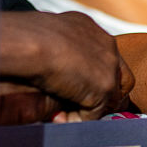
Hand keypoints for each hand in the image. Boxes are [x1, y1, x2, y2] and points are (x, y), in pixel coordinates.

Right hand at [0, 11, 132, 120]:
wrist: (32, 41)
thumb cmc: (27, 35)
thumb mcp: (48, 31)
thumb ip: (58, 44)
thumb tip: (49, 58)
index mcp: (89, 28)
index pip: (105, 56)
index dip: (93, 73)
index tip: (76, 83)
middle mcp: (106, 44)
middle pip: (120, 77)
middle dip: (102, 94)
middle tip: (77, 103)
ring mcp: (108, 67)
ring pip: (110, 98)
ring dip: (89, 109)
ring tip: (63, 113)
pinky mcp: (104, 88)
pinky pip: (94, 114)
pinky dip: (76, 119)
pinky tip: (58, 116)